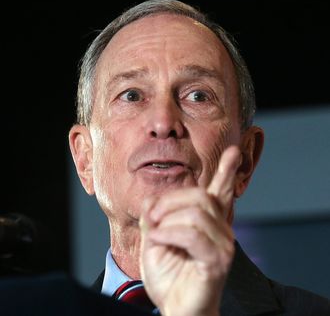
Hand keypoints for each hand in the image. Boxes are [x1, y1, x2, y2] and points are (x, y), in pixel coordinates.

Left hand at [139, 145, 240, 315]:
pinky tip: (155, 239)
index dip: (227, 171)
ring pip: (195, 212)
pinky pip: (192, 234)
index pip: (220, 192)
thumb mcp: (155, 238)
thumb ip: (156, 217)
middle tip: (151, 217)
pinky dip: (168, 233)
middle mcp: (221, 229)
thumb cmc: (168, 275)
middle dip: (169, 201)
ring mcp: (222, 245)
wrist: (174, 307)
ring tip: (153, 234)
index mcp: (208, 222)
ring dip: (166, 220)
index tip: (233, 151)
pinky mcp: (217, 260)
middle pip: (199, 196)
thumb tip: (152, 200)